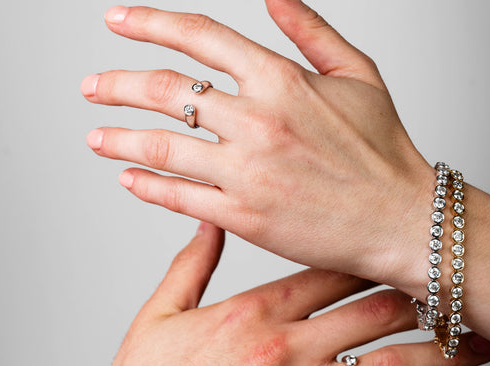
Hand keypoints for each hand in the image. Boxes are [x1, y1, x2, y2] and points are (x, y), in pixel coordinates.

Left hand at [81, 1, 430, 287]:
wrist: (398, 221)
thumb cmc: (385, 154)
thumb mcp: (358, 76)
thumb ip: (311, 30)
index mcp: (281, 79)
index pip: (198, 36)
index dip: (149, 22)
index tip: (117, 21)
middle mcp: (256, 121)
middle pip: (164, 90)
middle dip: (116, 84)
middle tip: (91, 86)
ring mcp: (246, 172)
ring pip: (161, 147)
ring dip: (118, 138)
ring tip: (95, 136)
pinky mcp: (243, 218)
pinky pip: (179, 197)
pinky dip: (147, 186)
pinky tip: (129, 178)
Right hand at [86, 223, 489, 365]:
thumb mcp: (157, 316)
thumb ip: (192, 264)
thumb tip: (212, 221)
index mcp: (253, 313)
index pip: (331, 272)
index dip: (374, 260)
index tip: (402, 254)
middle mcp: (287, 349)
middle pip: (376, 313)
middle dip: (425, 301)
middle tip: (459, 294)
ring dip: (444, 355)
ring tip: (480, 348)